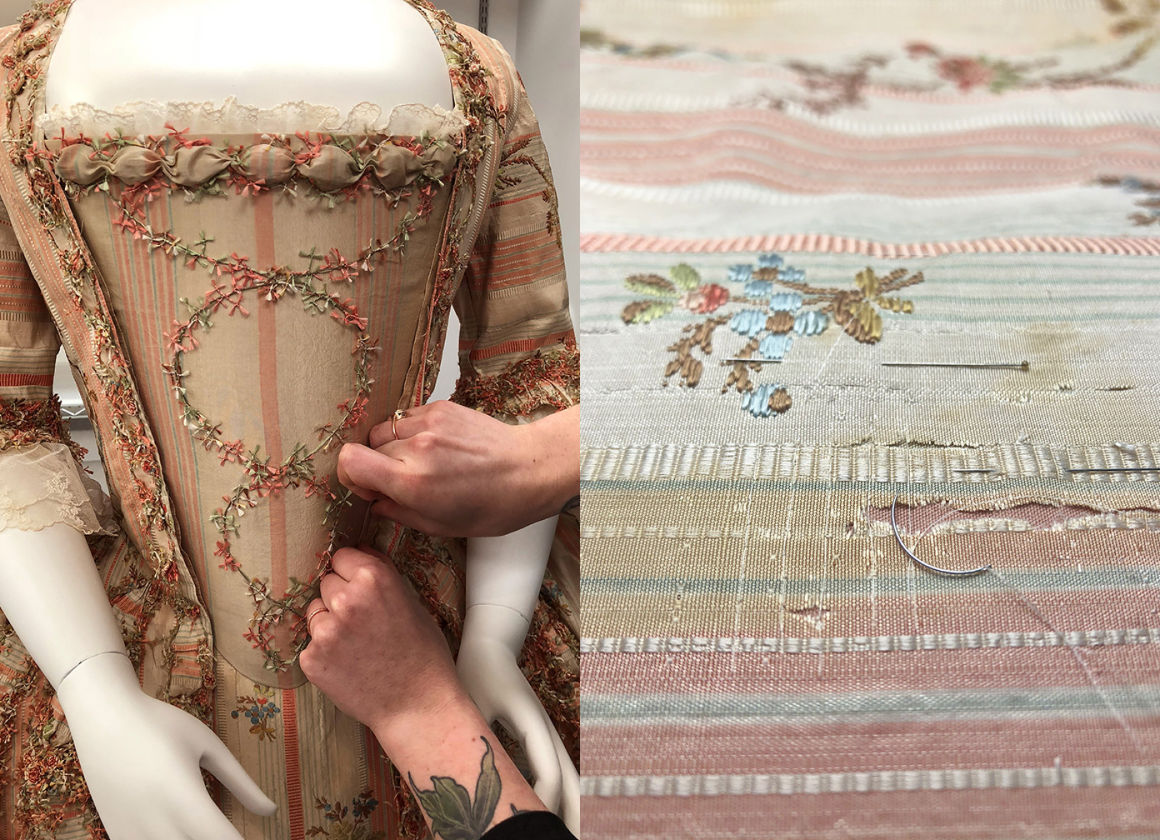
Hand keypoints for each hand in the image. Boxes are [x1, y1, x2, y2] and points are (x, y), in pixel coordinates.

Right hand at [58, 652, 275, 839]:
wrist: (103, 717)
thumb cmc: (162, 725)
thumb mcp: (208, 747)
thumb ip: (240, 782)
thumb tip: (271, 810)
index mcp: (186, 800)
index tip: (261, 839)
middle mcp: (157, 824)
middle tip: (229, 829)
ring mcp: (132, 833)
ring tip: (206, 827)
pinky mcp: (116, 834)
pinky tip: (179, 828)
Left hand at [298, 546, 465, 730]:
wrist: (417, 705)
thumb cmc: (422, 654)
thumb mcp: (411, 602)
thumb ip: (381, 576)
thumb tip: (359, 552)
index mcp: (374, 578)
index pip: (341, 556)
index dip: (352, 572)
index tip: (360, 586)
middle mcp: (346, 600)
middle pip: (326, 583)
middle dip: (340, 597)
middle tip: (364, 622)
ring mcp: (326, 631)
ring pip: (316, 612)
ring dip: (330, 623)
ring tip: (357, 645)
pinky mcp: (312, 658)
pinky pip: (312, 643)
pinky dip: (325, 651)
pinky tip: (349, 664)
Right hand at [336, 401, 577, 536]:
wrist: (529, 469)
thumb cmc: (492, 506)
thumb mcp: (440, 525)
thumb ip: (398, 513)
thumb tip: (374, 503)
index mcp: (412, 481)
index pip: (349, 460)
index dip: (351, 475)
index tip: (370, 488)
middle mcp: (416, 446)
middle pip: (366, 446)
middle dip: (377, 465)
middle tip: (402, 480)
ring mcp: (429, 422)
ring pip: (385, 429)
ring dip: (393, 446)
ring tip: (421, 462)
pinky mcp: (441, 407)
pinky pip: (408, 417)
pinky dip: (412, 432)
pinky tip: (436, 448)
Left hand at [457, 605, 578, 830]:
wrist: (490, 643)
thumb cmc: (474, 672)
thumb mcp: (468, 703)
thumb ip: (475, 738)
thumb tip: (467, 781)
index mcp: (532, 723)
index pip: (549, 773)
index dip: (542, 803)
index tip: (526, 823)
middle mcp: (547, 730)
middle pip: (572, 782)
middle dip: (573, 815)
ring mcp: (547, 733)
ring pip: (570, 778)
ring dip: (571, 808)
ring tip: (566, 833)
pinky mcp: (540, 737)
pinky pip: (556, 772)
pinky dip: (559, 796)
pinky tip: (549, 814)